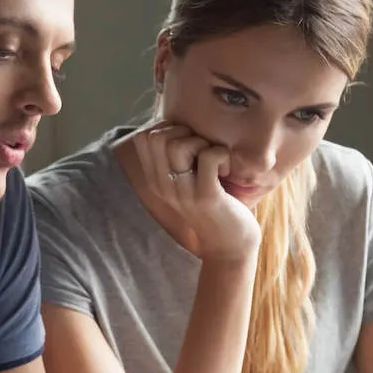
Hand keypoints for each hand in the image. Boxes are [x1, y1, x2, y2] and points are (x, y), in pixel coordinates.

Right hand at [128, 122, 260, 262]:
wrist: (229, 247)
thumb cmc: (213, 207)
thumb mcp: (185, 183)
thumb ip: (175, 159)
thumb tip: (176, 124)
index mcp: (155, 181)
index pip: (143, 137)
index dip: (167, 129)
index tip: (187, 143)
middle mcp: (163, 187)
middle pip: (158, 136)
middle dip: (185, 132)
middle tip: (202, 151)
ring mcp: (183, 193)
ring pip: (179, 144)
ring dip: (203, 143)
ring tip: (214, 161)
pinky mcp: (206, 197)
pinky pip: (209, 156)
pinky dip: (223, 155)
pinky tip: (226, 170)